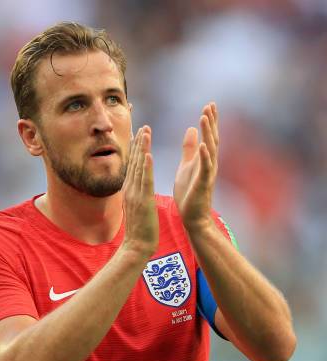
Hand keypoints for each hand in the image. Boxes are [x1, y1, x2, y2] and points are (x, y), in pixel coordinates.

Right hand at [122, 126, 158, 256]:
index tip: (139, 134)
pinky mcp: (143, 201)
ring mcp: (136, 195)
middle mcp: (131, 189)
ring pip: (139, 167)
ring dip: (142, 148)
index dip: (136, 149)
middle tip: (143, 125)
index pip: (133, 165)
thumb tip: (137, 189)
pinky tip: (147, 154)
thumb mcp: (136, 209)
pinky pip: (145, 181)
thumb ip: (137, 196)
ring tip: (146, 132)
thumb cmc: (139, 231)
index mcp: (130, 191)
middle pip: (134, 162)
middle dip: (139, 143)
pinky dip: (146, 167)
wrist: (137, 246)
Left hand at [173, 102, 218, 232]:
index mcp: (203, 159)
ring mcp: (207, 174)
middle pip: (212, 139)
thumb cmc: (189, 193)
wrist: (192, 217)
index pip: (208, 136)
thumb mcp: (186, 165)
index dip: (209, 121)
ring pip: (210, 150)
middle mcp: (209, 164)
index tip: (209, 105)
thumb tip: (191, 129)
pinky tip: (204, 145)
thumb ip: (189, 148)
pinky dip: (205, 156)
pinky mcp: (203, 184)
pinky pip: (205, 168)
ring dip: (208, 133)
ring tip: (204, 118)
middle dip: (211, 122)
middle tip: (210, 105)